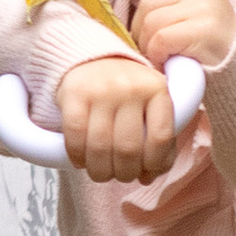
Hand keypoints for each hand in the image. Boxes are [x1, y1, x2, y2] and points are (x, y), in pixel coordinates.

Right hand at [58, 49, 189, 181]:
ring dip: (100, 171)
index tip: (145, 173)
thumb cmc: (124, 92)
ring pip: (101, 147)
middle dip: (124, 173)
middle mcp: (130, 87)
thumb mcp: (150, 105)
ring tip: (101, 173)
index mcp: (157, 89)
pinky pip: (75, 137)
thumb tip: (148, 177)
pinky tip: (80, 161)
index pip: (161, 137)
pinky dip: (77, 157)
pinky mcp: (74, 94)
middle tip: (120, 175)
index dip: (154, 164)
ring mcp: (101, 90)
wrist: (90, 58)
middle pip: (129, 148)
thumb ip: (157, 139)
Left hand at [130, 0, 235, 73]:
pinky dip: (157, 54)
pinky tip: (166, 64)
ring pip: (151, 22)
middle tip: (149, 48)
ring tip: (159, 58)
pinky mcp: (201, 31)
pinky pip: (160, 39)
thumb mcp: (201, 17)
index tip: (146, 6)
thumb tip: (141, 1)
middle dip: (141, 29)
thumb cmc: (217, 49)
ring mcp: (202, 10)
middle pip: (149, 3)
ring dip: (148, 46)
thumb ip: (178, 5)